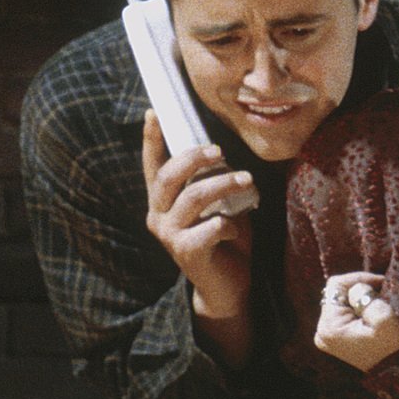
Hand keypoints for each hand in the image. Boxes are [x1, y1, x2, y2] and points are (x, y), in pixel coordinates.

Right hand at [143, 110, 253, 361]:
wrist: (230, 286)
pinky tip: (236, 229)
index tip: (154, 111)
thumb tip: (221, 153)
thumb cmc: (225, 239)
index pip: (153, 165)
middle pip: (169, 177)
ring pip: (192, 198)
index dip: (151, 139)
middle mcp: (158, 215)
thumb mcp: (220, 205)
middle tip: (220, 150)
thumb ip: (214, 183)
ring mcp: (170, 235)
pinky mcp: (187, 253)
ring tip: (246, 179)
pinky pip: (210, 228)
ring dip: (222, 185)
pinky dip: (229, 223)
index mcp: (163, 201)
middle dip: (194, 158)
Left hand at [314, 272, 398, 371]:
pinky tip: (374, 316)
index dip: (360, 279)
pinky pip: (345, 313)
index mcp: (329, 327)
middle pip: (337, 293)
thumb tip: (357, 288)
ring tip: (381, 306)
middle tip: (384, 295)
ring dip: (362, 299)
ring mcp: (328, 337)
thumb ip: (366, 297)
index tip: (382, 284)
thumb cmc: (396, 348)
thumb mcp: (385, 319)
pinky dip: (361, 309)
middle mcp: (322, 332)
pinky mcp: (336, 339)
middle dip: (361, 290)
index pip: (336, 285)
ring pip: (342, 302)